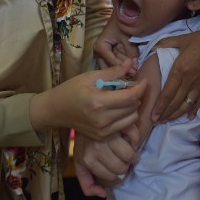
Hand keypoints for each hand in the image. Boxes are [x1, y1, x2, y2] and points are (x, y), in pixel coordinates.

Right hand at [30, 59, 145, 139]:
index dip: (141, 87)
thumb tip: (130, 63)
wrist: (55, 111)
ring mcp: (103, 131)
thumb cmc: (71, 90)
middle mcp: (103, 119)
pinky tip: (118, 109)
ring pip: (132, 119)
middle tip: (131, 87)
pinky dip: (126, 117)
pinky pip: (123, 127)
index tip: (144, 80)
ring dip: (133, 107)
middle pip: (133, 107)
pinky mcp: (102, 136)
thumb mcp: (89, 76)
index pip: (130, 97)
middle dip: (136, 95)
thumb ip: (112, 72)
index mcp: (99, 102)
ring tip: (124, 98)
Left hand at [74, 125, 139, 196]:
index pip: (111, 177)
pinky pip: (134, 135)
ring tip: (130, 155)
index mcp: (88, 159)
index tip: (117, 171)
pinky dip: (136, 140)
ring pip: (129, 154)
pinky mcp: (117, 123)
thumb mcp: (80, 164)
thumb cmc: (84, 144)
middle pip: (121, 167)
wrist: (81, 118)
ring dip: (133, 156)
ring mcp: (108, 135)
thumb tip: (103, 194)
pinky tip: (131, 142)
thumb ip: (87, 183)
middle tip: (124, 163)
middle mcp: (97, 148)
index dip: (117, 176)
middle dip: (125, 167)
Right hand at [94, 11, 138, 73]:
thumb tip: (135, 66)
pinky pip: (114, 65)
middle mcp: (98, 53)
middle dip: (122, 72)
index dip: (123, 67)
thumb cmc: (122, 24)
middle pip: (110, 67)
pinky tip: (130, 71)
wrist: (121, 16)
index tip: (134, 71)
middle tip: (134, 76)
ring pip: (112, 68)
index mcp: (100, 46)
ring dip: (122, 71)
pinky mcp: (107, 57)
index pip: (112, 61)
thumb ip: (131, 51)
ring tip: (134, 75)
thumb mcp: (127, 37)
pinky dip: (122, 68)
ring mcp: (102, 56)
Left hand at [151, 29, 199, 121]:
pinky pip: (198, 101)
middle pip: (175, 102)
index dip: (160, 106)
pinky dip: (193, 110)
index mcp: (180, 70)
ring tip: (168, 121)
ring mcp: (198, 86)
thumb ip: (166, 42)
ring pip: (186, 105)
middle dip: (165, 113)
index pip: (168, 93)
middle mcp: (188, 81)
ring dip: (176, 115)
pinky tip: (189, 117)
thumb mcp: (183, 39)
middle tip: (156, 122)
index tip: (153, 115)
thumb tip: (153, 46)